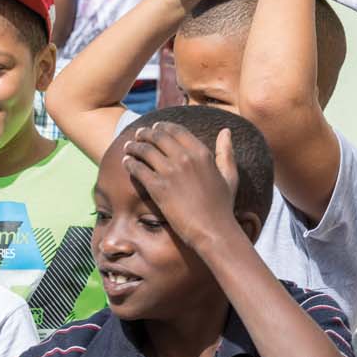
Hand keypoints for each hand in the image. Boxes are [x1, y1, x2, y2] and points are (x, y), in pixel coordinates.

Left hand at [120, 122, 243, 252]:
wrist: (213, 230)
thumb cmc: (222, 206)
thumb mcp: (229, 176)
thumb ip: (226, 152)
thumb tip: (226, 131)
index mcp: (202, 153)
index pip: (176, 130)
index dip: (162, 126)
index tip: (155, 127)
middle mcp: (185, 158)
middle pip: (158, 137)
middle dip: (145, 134)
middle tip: (138, 135)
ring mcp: (170, 172)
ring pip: (144, 150)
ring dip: (133, 146)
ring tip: (128, 147)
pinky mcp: (157, 188)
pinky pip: (138, 168)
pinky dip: (129, 163)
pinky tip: (126, 162)